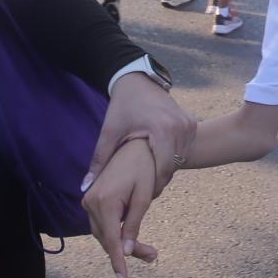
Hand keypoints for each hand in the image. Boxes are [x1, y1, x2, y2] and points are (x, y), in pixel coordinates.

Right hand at [80, 136, 162, 277]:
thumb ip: (133, 225)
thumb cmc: (144, 168)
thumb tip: (127, 252)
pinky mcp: (90, 199)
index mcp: (104, 201)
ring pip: (103, 233)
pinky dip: (116, 233)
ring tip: (149, 251)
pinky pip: (101, 224)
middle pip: (107, 238)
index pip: (111, 240)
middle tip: (153, 255)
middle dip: (127, 252)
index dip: (118, 261)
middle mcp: (90, 202)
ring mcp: (88, 200)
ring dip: (122, 244)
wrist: (134, 145)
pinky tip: (132, 237)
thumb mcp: (144, 198)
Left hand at [87, 74, 194, 198]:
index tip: (140, 196)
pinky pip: (185, 149)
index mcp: (163, 129)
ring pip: (181, 159)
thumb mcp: (109, 132)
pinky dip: (173, 157)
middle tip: (144, 190)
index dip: (152, 186)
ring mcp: (189, 124)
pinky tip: (157, 160)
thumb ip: (99, 161)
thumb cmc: (123, 106)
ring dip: (167, 169)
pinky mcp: (192, 123)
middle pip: (173, 167)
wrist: (138, 80)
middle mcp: (181, 127)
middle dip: (159, 180)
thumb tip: (85, 188)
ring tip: (149, 176)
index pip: (163, 169)